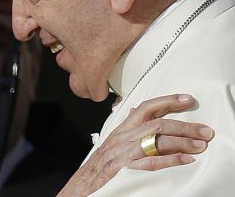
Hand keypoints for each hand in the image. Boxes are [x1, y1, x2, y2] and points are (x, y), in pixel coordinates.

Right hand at [57, 94, 214, 196]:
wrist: (82, 187)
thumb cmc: (98, 167)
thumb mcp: (112, 143)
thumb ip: (127, 128)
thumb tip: (136, 109)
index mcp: (121, 130)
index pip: (145, 108)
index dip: (167, 101)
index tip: (186, 100)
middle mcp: (122, 138)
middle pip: (157, 123)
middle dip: (184, 126)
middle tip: (205, 131)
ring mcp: (123, 153)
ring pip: (156, 140)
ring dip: (182, 142)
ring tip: (200, 145)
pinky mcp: (125, 169)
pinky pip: (151, 162)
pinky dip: (171, 160)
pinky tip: (186, 160)